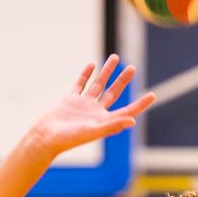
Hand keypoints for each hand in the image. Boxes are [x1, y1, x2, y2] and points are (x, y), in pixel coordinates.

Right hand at [29, 54, 155, 156]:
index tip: (152, 95)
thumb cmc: (69, 138)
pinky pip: (80, 84)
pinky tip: (92, 65)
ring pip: (98, 84)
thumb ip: (113, 125)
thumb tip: (132, 121)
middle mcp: (96, 112)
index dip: (140, 104)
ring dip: (106, 72)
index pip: (127, 111)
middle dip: (123, 80)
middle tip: (133, 68)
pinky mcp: (70, 99)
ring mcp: (83, 104)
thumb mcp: (93, 131)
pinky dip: (86, 74)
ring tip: (115, 57)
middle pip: (114, 93)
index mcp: (104, 121)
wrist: (45, 137)